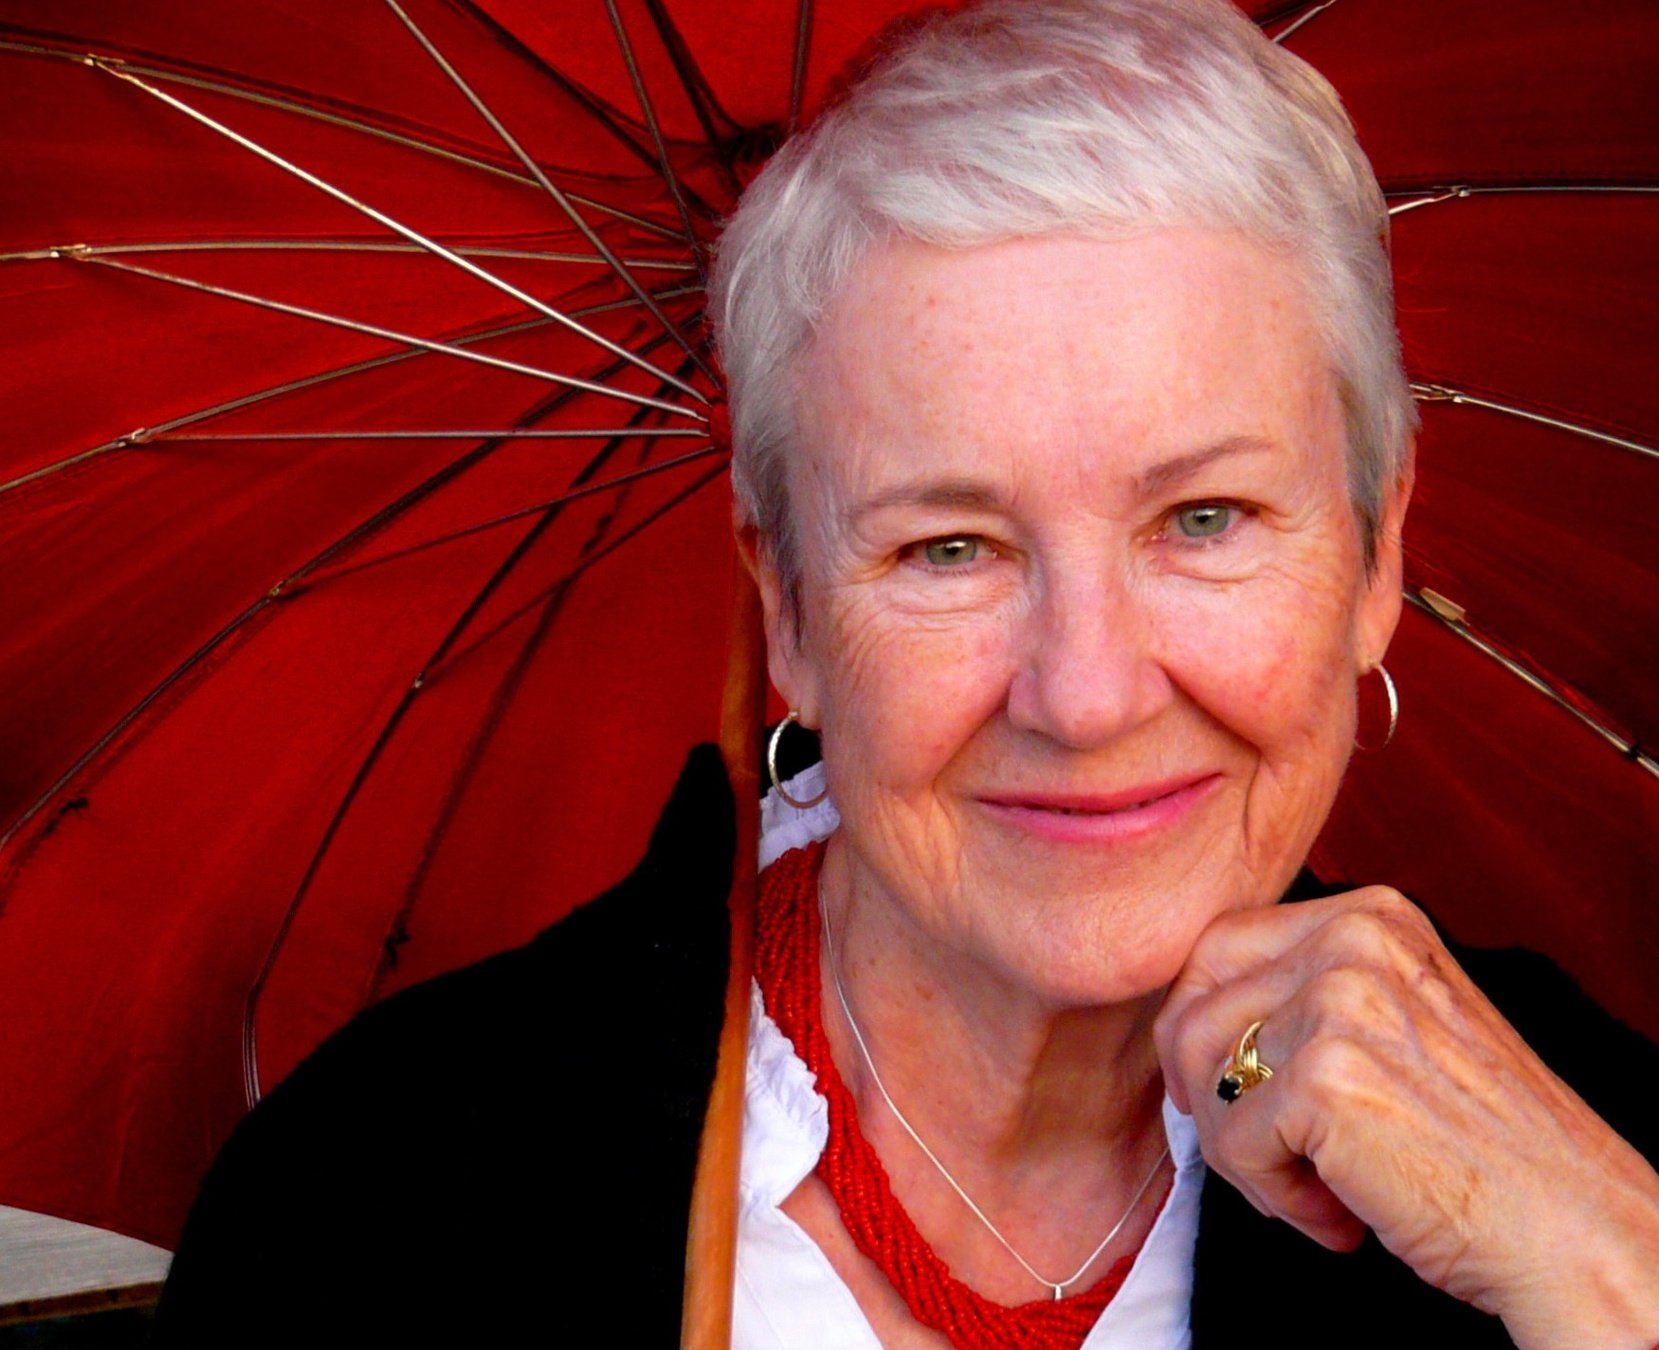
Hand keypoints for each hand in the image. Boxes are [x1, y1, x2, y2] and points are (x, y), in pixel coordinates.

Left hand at [1153, 885, 1658, 1349]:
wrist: (1572, 1226)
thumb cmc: (1480, 1141)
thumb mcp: (1397, 1021)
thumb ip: (1306, 994)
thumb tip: (1184, 1018)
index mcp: (1370, 916)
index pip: (1218, 945)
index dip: (1198, 1024)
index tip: (1223, 1088)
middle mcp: (1353, 940)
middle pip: (1193, 1006)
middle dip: (1204, 1092)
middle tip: (1259, 1154)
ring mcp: (1338, 1002)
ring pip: (1204, 1077)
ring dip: (1245, 1156)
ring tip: (1314, 1192)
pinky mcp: (1325, 1078)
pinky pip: (1232, 1141)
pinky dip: (1275, 1196)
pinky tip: (1340, 1216)